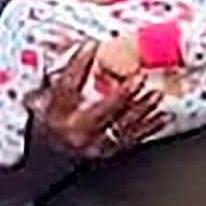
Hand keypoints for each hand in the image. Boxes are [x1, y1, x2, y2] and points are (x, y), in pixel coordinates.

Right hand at [36, 44, 166, 162]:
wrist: (45, 161)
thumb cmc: (45, 126)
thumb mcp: (42, 100)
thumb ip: (58, 78)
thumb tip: (76, 48)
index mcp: (54, 115)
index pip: (67, 86)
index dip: (78, 64)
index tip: (90, 45)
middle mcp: (74, 133)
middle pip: (101, 111)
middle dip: (122, 94)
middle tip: (138, 77)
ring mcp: (92, 146)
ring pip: (121, 126)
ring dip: (142, 109)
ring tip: (156, 94)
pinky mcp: (107, 153)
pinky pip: (132, 139)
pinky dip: (149, 127)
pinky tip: (163, 116)